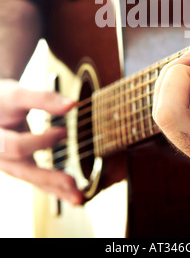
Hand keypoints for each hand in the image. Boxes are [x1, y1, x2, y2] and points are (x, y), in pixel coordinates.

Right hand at [0, 79, 82, 204]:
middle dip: (49, 179)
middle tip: (72, 184)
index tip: (63, 131)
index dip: (40, 140)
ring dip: (55, 189)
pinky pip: (36, 178)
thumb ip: (43, 99)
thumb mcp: (17, 95)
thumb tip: (72, 104)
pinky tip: (70, 192)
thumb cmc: (2, 98)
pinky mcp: (20, 165)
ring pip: (31, 179)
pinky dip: (53, 186)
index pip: (16, 146)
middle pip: (23, 171)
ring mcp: (9, 163)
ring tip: (78, 198)